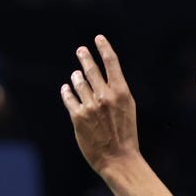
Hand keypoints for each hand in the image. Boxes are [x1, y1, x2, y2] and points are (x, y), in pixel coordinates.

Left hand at [60, 34, 140, 174]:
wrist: (118, 157)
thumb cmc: (126, 133)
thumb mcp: (128, 108)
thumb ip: (117, 92)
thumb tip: (103, 78)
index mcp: (122, 92)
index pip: (112, 63)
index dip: (104, 48)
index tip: (98, 38)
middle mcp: (105, 96)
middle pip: (91, 70)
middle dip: (85, 57)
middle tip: (81, 50)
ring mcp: (90, 106)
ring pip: (79, 83)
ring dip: (76, 77)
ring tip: (76, 74)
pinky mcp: (77, 117)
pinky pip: (69, 98)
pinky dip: (67, 91)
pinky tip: (66, 88)